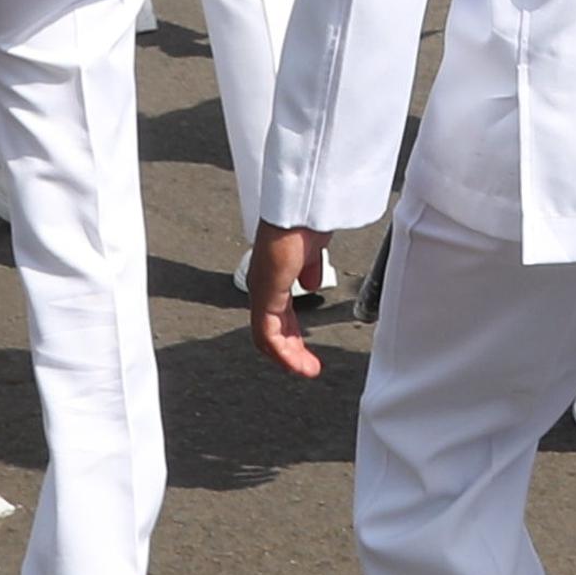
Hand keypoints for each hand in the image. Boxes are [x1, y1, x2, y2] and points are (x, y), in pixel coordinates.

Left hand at [246, 226, 328, 374]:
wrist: (302, 204)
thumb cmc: (307, 216)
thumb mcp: (313, 249)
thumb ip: (310, 267)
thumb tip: (310, 283)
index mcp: (274, 274)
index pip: (279, 314)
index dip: (293, 334)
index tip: (306, 349)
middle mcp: (263, 284)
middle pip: (271, 329)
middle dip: (291, 351)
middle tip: (308, 367)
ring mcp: (262, 290)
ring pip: (267, 336)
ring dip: (288, 357)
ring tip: (306, 370)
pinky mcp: (265, 294)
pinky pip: (268, 333)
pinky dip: (282, 352)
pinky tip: (295, 362)